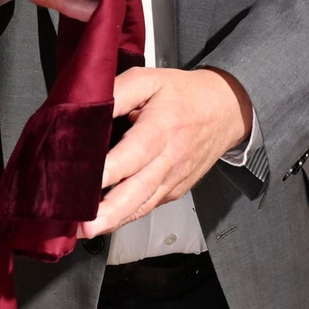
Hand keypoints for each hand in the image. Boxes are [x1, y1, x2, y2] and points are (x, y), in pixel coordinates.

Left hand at [77, 66, 253, 237]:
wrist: (224, 110)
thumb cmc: (181, 94)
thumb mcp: (148, 79)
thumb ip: (118, 91)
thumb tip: (88, 104)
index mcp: (161, 128)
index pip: (134, 153)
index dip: (111, 169)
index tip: (88, 181)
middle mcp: (169, 159)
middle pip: (139, 190)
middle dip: (110, 211)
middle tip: (84, 225)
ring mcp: (174, 179)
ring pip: (143, 205)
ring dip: (115, 220)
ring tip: (87, 230)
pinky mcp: (174, 190)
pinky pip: (148, 205)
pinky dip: (127, 216)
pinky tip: (106, 221)